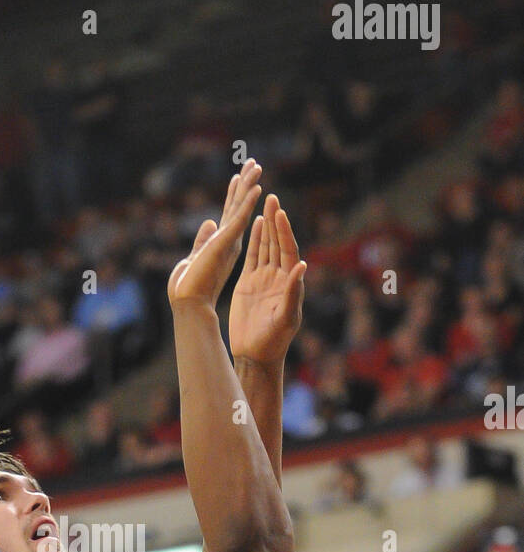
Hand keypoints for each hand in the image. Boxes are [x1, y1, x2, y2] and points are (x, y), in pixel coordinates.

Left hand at [167, 161, 261, 311]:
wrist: (188, 304)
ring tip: (256, 166)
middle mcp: (230, 241)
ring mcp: (230, 242)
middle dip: (246, 185)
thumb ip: (202, 241)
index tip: (239, 177)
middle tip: (254, 163)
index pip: (230, 215)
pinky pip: (241, 219)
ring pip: (242, 208)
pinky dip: (248, 202)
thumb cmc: (188, 288)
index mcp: (222, 244)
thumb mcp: (194, 258)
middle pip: (239, 207)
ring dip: (250, 186)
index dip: (235, 195)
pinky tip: (256, 187)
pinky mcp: (227, 243)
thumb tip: (208, 222)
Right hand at [228, 194, 306, 366]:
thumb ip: (293, 293)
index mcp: (289, 283)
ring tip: (265, 203)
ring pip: (266, 246)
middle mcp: (278, 277)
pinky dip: (254, 240)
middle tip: (272, 198)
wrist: (254, 354)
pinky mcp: (248, 283)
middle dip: (275, 221)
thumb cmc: (273, 341)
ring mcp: (263, 279)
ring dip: (266, 225)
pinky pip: (252, 257)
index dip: (284, 231)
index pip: (288, 251)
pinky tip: (254, 224)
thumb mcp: (285, 318)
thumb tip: (302, 266)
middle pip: (278, 243)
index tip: (280, 213)